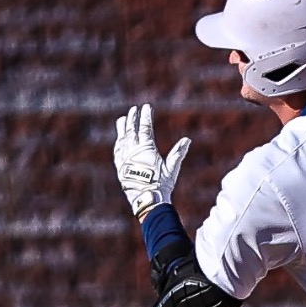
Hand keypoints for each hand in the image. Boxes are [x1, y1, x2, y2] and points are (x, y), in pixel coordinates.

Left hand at [114, 103, 191, 218]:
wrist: (147, 199)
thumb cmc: (161, 184)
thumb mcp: (172, 168)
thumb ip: (178, 153)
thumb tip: (187, 140)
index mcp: (146, 149)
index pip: (145, 127)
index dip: (146, 116)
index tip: (146, 107)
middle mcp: (133, 151)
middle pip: (131, 130)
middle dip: (133, 118)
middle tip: (134, 110)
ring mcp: (125, 159)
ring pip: (122, 139)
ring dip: (123, 128)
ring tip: (122, 119)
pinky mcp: (120, 167)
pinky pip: (118, 151)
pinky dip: (119, 143)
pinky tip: (119, 140)